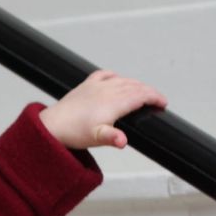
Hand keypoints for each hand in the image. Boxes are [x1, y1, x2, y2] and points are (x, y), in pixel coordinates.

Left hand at [39, 69, 167, 148]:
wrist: (52, 125)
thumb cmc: (73, 132)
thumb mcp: (96, 138)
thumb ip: (112, 138)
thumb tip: (123, 141)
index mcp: (113, 102)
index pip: (141, 95)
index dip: (155, 97)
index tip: (163, 103)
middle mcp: (106, 91)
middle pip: (135, 86)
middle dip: (149, 92)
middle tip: (156, 100)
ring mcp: (96, 86)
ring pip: (122, 80)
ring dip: (136, 84)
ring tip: (142, 91)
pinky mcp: (86, 85)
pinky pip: (104, 74)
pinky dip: (115, 76)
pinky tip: (116, 78)